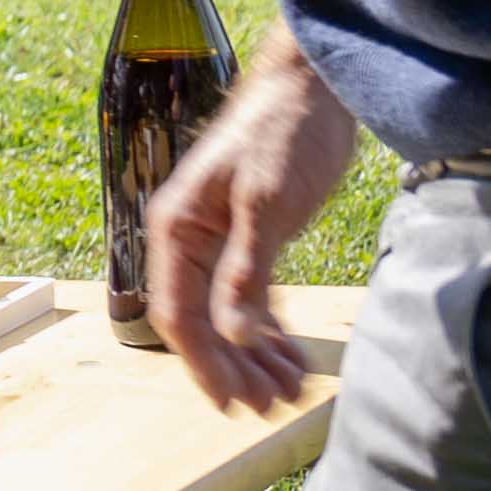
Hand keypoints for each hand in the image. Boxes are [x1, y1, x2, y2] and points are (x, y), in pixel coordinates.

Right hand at [145, 32, 359, 414]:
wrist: (314, 86)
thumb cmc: (285, 134)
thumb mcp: (267, 205)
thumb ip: (246, 271)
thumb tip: (229, 334)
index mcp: (176, 229)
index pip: (179, 313)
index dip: (204, 362)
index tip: (232, 402)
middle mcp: (187, 238)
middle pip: (201, 321)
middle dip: (234, 366)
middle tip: (270, 405)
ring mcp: (217, 239)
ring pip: (226, 314)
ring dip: (253, 355)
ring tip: (288, 389)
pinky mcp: (250, 236)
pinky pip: (249, 296)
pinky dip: (269, 328)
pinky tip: (291, 354)